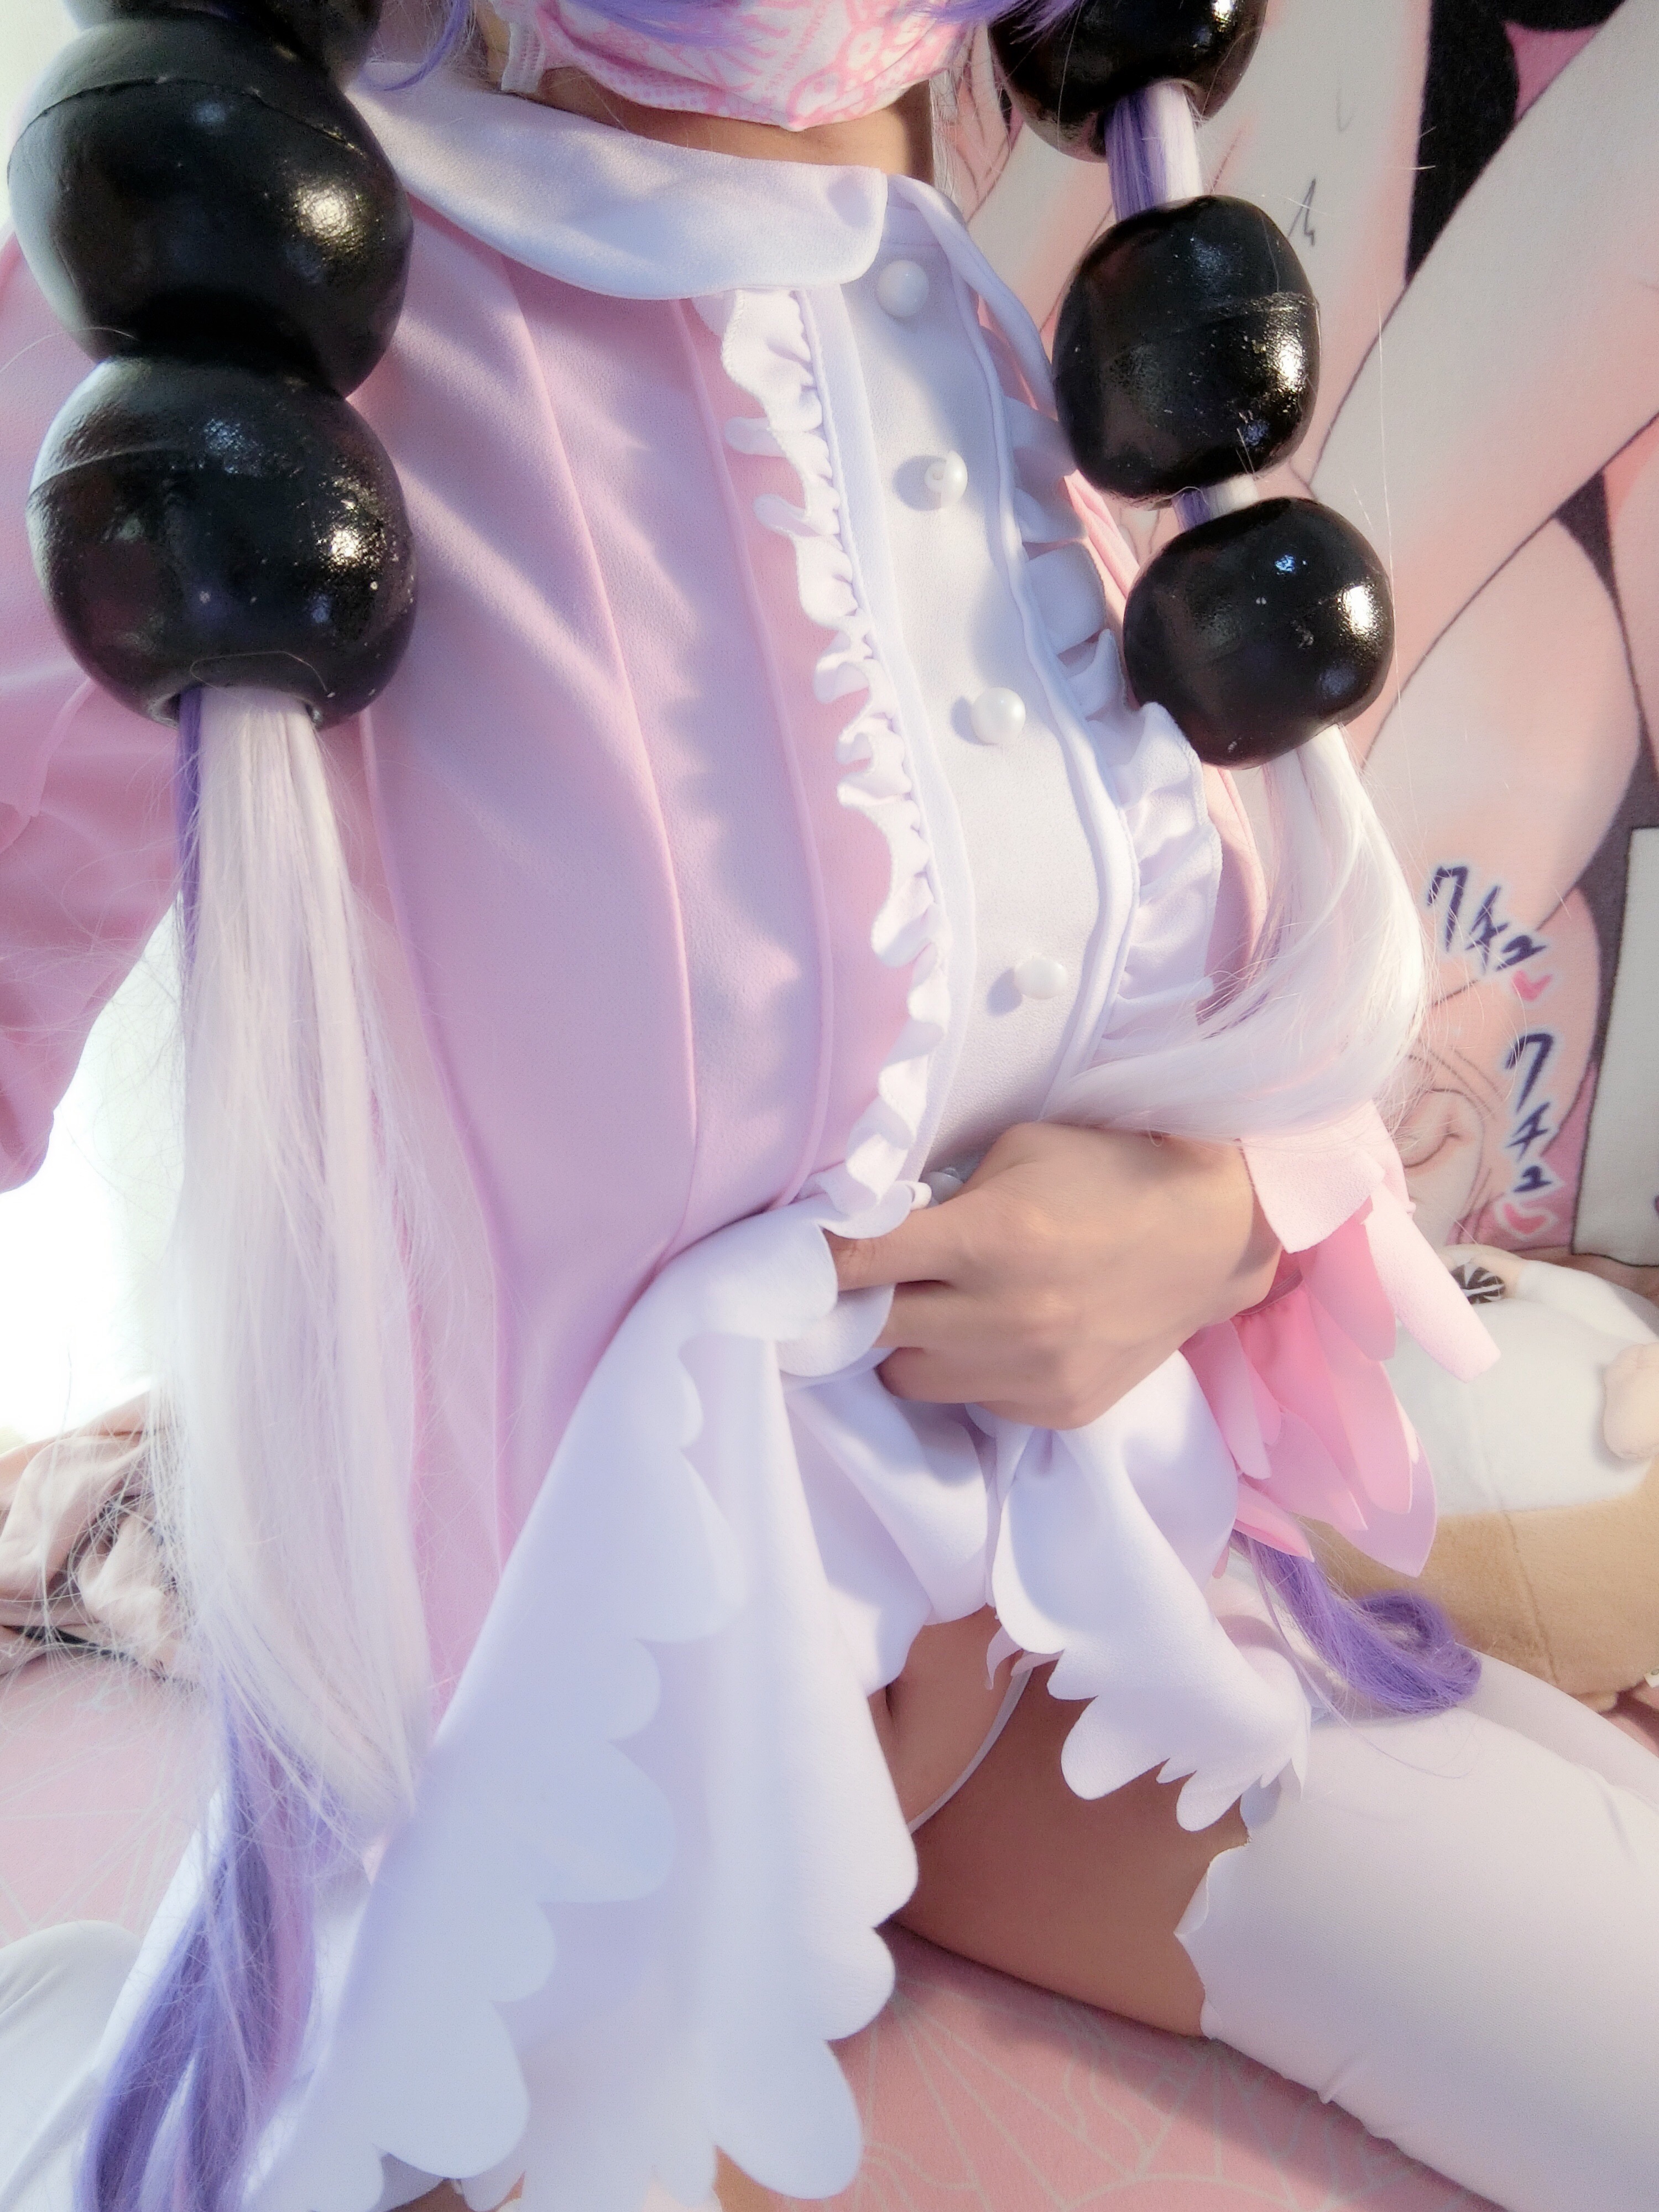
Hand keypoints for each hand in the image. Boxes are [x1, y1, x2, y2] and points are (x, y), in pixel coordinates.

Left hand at [827, 1123, 1278, 1428]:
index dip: (816, 1256)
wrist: (1215, 1237)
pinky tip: (1002, 1330)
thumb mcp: (1019, 1152)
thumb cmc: (1109, 1173)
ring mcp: (1030, 1374)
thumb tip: (871, 1227)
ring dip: (908, 1342)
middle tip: (865, 1279)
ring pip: (910, 1377)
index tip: (788, 1252)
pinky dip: (967, 1367)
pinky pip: (970, 1398)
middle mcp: (1005, 1316)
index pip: (860, 1260)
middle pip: (871, 1330)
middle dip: (858, 1303)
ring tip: (939, 1304)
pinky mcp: (1054, 1411)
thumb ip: (943, 1194)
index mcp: (991, 1237)